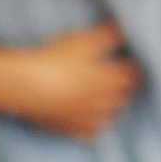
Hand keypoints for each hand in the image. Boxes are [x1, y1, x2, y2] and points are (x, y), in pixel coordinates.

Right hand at [0, 24, 140, 139]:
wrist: (26, 87)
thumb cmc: (55, 61)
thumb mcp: (82, 42)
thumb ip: (107, 35)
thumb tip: (125, 28)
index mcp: (110, 79)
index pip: (133, 74)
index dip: (134, 66)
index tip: (130, 60)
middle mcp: (104, 101)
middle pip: (124, 96)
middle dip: (124, 87)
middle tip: (119, 77)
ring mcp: (88, 117)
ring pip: (110, 115)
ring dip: (111, 107)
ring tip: (105, 98)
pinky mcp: (72, 128)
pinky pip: (92, 133)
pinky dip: (95, 126)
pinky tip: (90, 120)